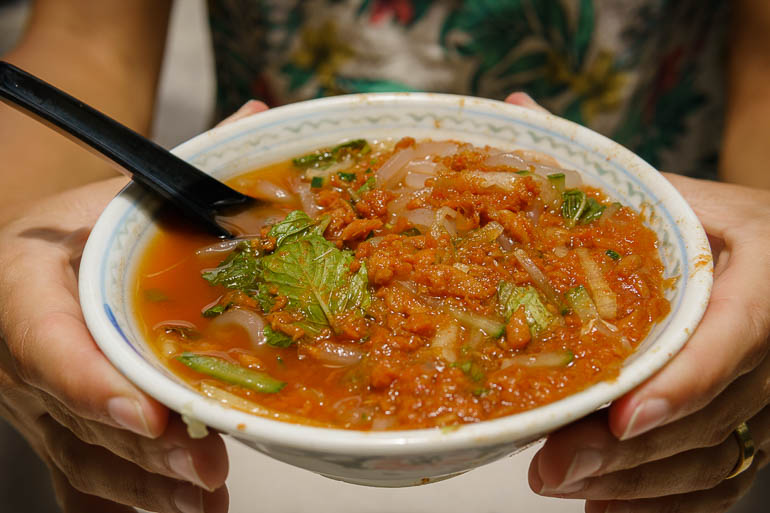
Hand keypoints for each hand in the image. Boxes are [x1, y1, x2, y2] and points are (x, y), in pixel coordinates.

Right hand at [0, 99, 266, 512]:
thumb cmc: (82, 225)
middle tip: (206, 463)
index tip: (150, 410)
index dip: (93, 382)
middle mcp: (24, 354)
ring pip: (84, 457)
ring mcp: (42, 402)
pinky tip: (187, 511)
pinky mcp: (62, 429)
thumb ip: (187, 168)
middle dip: (143, 446)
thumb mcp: (122, 191)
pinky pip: (84, 478)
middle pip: (76, 414)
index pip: (46, 342)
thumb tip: (259, 117)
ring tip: (206, 498)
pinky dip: (130, 502)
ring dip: (147, 484)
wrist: (42, 259)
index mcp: (26, 284)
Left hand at [506, 92, 769, 510]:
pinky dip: (665, 507)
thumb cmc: (716, 225)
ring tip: (563, 483)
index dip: (684, 380)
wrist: (769, 259)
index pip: (736, 335)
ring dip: (635, 483)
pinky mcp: (752, 433)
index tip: (624, 415)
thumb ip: (596, 167)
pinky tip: (608, 508)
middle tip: (550, 464)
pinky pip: (721, 487)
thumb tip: (514, 109)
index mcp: (761, 271)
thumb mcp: (670, 189)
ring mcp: (767, 398)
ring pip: (713, 459)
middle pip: (711, 413)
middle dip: (628, 450)